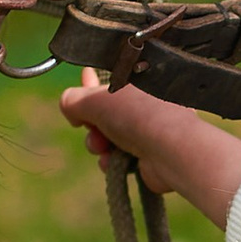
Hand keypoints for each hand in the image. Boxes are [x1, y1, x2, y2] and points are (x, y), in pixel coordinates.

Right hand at [58, 67, 240, 230]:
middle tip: (91, 128)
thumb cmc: (137, 115)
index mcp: (137, 82)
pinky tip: (114, 162)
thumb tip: (69, 108)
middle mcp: (143, 105)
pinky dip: (112, 162)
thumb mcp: (94, 98)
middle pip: (103, 114)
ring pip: (108, 138)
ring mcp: (147, 131)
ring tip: (103, 147)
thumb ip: (72, 99)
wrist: (170, 149)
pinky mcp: (148, 157)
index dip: (89, 83)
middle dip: (91, 124)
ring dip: (99, 145)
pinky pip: (119, 159)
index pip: (108, 79)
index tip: (82, 80)